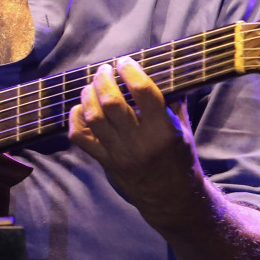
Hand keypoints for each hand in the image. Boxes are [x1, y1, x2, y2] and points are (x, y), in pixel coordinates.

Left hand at [67, 57, 200, 212]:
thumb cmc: (179, 157)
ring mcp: (118, 153)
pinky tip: (82, 108)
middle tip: (105, 70)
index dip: (131, 71)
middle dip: (104, 79)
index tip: (125, 61)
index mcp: (163, 130)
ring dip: (88, 95)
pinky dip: (76, 118)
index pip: (144, 92)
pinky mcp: (104, 161)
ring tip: (92, 85)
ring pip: (93, 117)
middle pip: (111, 102)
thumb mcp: (183, 128)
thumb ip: (173, 100)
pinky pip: (80, 137)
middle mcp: (139, 142)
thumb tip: (166, 68)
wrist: (171, 198)